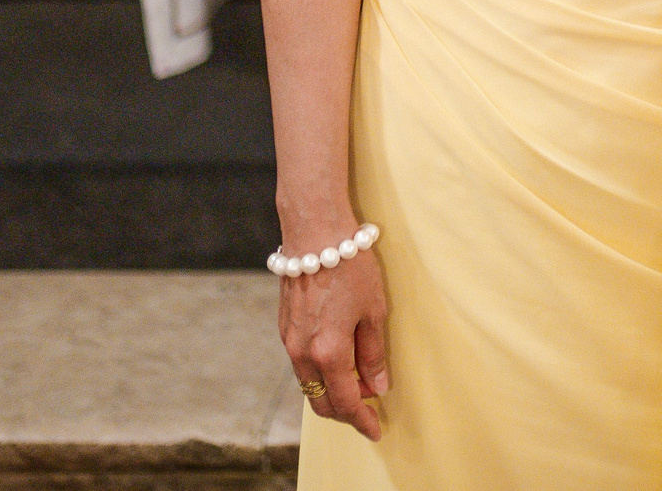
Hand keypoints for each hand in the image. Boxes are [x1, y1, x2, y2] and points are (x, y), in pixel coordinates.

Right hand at [279, 240, 390, 441]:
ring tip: (359, 383)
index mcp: (329, 352)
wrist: (314, 232)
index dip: (361, 420)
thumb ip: (374, 352)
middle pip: (321, 401)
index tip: (375, 429)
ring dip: (332, 391)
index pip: (346, 401)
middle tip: (367, 411)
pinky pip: (300, 363)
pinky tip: (338, 361)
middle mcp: (302, 352)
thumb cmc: (351, 266)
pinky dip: (319, 371)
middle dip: (345, 413)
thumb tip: (378, 385)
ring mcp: (289, 340)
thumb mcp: (375, 310)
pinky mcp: (283, 327)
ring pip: (308, 383)